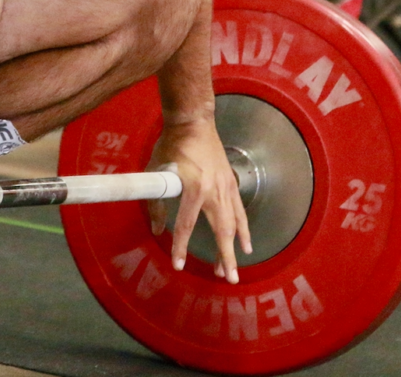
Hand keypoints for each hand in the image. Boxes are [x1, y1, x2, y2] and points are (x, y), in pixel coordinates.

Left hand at [146, 117, 251, 283]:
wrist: (194, 122)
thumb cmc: (171, 144)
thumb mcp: (156, 170)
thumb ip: (155, 201)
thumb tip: (156, 229)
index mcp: (193, 188)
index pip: (185, 225)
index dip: (180, 247)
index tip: (178, 265)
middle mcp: (213, 191)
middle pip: (221, 231)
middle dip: (224, 256)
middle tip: (227, 278)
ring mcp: (226, 187)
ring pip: (234, 224)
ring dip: (234, 248)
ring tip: (232, 269)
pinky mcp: (231, 183)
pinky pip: (239, 211)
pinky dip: (243, 229)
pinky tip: (245, 244)